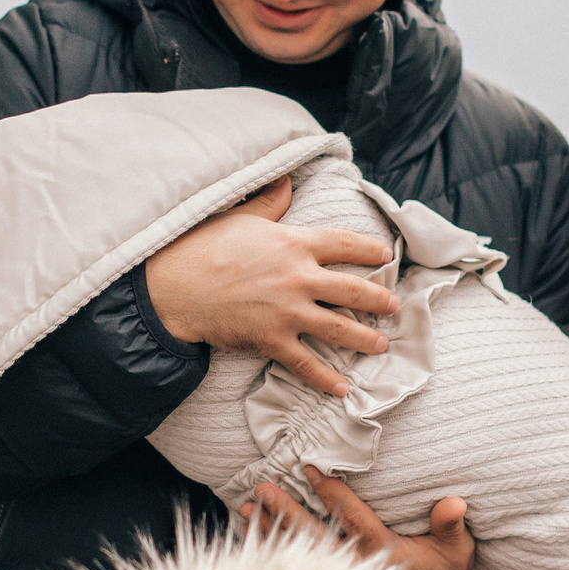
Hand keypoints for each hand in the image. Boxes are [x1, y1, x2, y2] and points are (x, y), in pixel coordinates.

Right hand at [142, 177, 398, 397]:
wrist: (174, 286)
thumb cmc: (204, 246)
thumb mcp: (241, 216)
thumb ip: (270, 202)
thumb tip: (286, 179)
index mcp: (295, 242)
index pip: (345, 245)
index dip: (370, 251)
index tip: (386, 256)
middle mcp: (300, 277)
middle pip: (353, 290)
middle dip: (378, 300)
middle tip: (394, 307)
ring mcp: (288, 312)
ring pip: (339, 328)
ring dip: (364, 339)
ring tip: (381, 344)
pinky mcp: (272, 340)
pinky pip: (306, 363)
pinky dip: (326, 378)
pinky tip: (343, 389)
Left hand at [244, 466, 482, 569]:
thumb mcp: (456, 549)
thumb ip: (451, 526)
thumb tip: (453, 502)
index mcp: (384, 552)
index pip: (354, 520)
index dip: (333, 495)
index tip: (311, 470)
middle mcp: (357, 567)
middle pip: (315, 538)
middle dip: (287, 513)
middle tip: (262, 490)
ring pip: (300, 554)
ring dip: (271, 532)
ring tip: (244, 510)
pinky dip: (272, 553)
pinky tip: (249, 536)